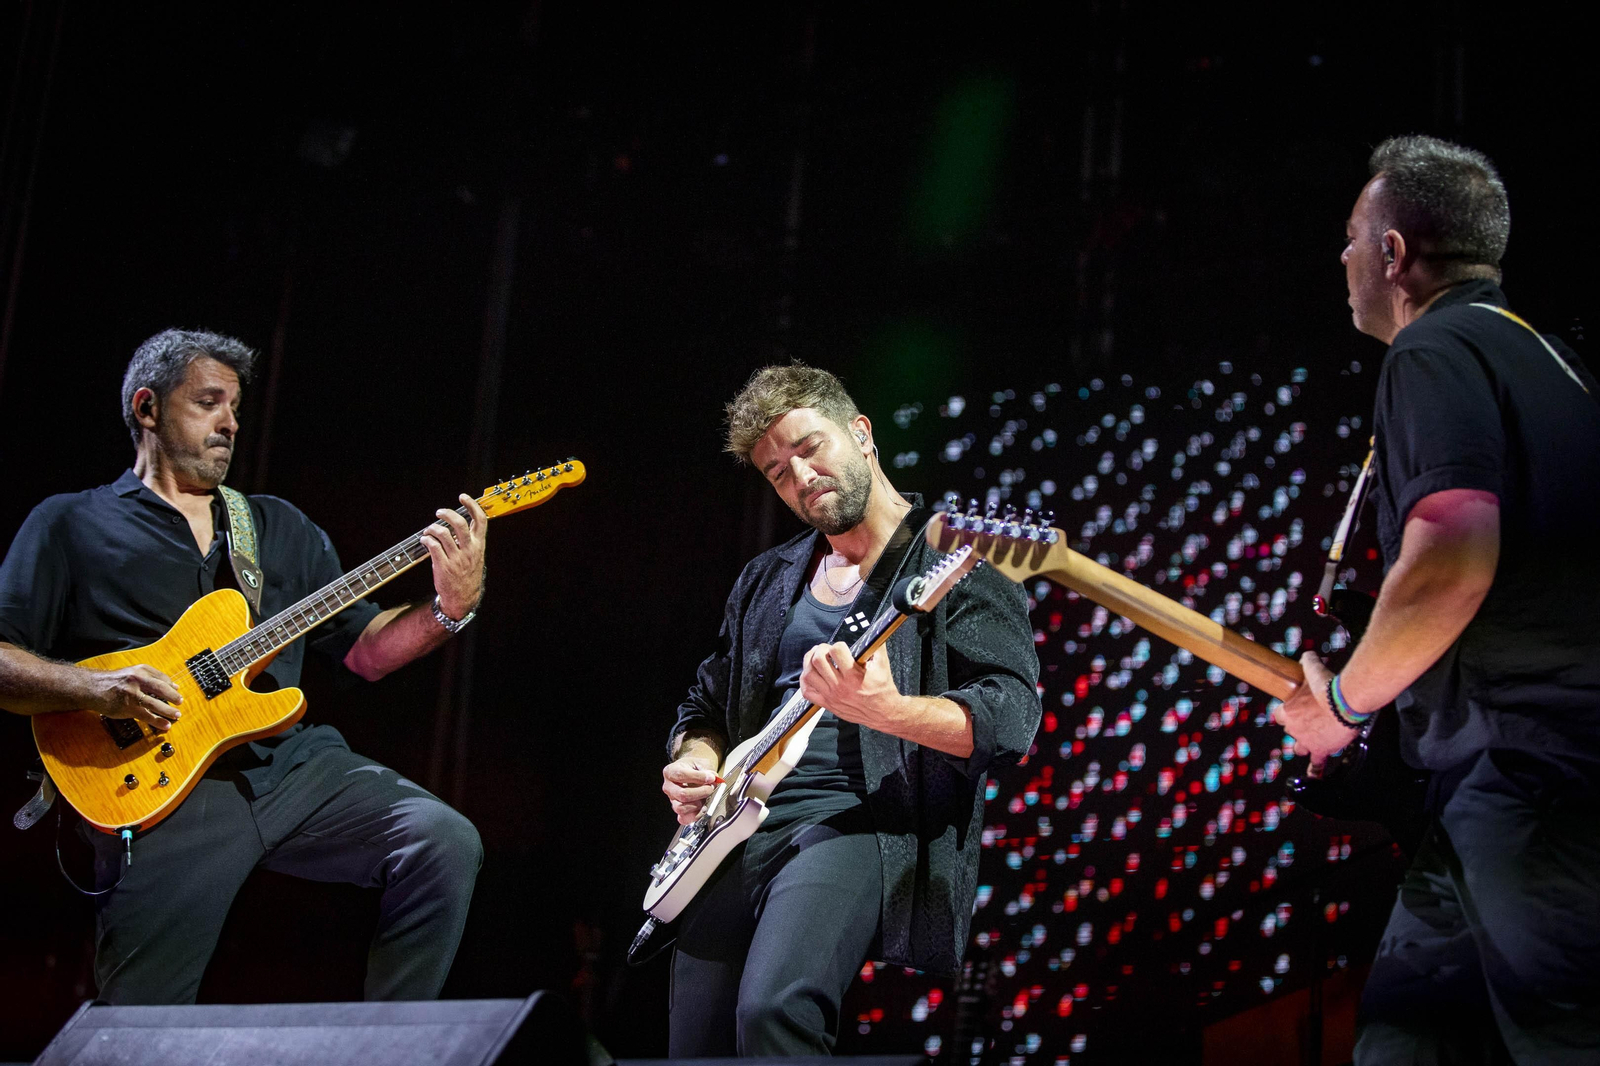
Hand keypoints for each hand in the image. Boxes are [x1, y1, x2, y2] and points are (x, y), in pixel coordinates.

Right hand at [86, 664, 182, 732]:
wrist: (93, 688)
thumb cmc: (114, 681)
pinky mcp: (127, 708)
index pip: (162, 678)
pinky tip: (165, 725)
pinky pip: (146, 716)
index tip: (177, 691)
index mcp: (141, 671)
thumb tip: (173, 685)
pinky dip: (158, 721)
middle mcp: (137, 681)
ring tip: (176, 715)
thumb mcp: (132, 673)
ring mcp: (132, 695)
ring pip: (155, 704)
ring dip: (168, 711)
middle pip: (161, 689)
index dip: (172, 686)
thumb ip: (152, 677)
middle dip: (173, 697)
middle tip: (180, 702)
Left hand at [423, 494, 487, 619]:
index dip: (472, 505)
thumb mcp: (476, 556)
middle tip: (439, 513)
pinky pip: (433, 546)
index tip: (463, 497)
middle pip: (459, 523)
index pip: (480, 520)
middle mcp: (469, 550)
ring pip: (443, 533)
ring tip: (428, 530)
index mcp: (479, 546)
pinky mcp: (443, 565)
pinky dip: (426, 540)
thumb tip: (458, 523)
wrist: (463, 597)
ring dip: (432, 528)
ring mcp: (456, 558)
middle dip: (447, 514)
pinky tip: (424, 541)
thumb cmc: (467, 575)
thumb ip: (470, 540)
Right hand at [662, 754, 720, 825]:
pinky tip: (702, 808)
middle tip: (711, 788)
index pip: (681, 775)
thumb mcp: (700, 762)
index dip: (698, 777)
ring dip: (698, 804)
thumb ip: (707, 770)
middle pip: (682, 794)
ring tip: (706, 797)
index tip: (711, 778)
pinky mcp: (678, 810)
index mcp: (670, 772)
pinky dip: (695, 815)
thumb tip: (714, 779)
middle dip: (701, 792)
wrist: (692, 771)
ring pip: (681, 808)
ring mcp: (672, 800)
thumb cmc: (694, 767)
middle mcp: (669, 787)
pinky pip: (684, 818)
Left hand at [798, 641, 903, 730]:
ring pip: (809, 674)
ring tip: (816, 657)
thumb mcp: (883, 665)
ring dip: (810, 662)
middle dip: (821, 649)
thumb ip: (876, 647)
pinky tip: (811, 674)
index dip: (838, 645)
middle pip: (818, 660)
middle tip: (826, 650)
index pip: (837, 651)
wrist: (883, 713)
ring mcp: (832, 696)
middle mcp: (840, 686)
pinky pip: (807, 692)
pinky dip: (805, 680)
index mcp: (854, 675)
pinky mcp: (827, 704)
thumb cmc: (883, 690)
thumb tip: (874, 632)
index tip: (842, 647)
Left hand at [1272, 651, 1359, 777]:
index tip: (1296, 708)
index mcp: (1288, 712)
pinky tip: (1312, 777)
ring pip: (1299, 747)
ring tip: (1310, 741)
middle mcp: (1294, 729)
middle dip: (1298, 726)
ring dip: (1302, 744)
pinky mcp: (1322, 749)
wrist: (1346, 700)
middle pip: (1290, 730)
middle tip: (1310, 719)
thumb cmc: (1328, 685)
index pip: (1280, 715)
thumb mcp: (1313, 669)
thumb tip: (1307, 656)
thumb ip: (1307, 662)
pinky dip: (1314, 771)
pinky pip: (1316, 764)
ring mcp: (1307, 741)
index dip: (1288, 712)